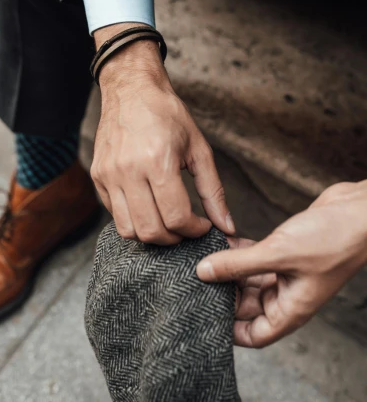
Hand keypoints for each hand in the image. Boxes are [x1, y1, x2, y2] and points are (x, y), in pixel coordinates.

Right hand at [91, 24, 234, 244]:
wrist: (131, 89)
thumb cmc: (167, 114)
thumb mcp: (198, 149)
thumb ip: (213, 190)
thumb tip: (227, 226)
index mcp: (158, 160)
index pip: (176, 217)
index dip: (194, 230)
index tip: (202, 225)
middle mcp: (129, 170)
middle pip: (151, 231)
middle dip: (174, 239)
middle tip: (186, 228)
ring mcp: (109, 174)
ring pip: (128, 230)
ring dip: (151, 234)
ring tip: (166, 222)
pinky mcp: (98, 176)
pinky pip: (114, 214)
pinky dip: (133, 219)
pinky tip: (148, 206)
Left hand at [197, 180, 366, 346]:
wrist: (359, 212)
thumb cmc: (331, 240)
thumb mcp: (277, 254)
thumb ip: (238, 265)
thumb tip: (203, 273)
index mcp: (291, 309)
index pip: (254, 334)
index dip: (229, 329)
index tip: (204, 312)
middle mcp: (288, 295)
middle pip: (247, 305)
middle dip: (224, 292)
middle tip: (197, 276)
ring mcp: (288, 272)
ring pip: (249, 278)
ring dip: (229, 268)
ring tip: (204, 255)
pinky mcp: (286, 251)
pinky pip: (256, 257)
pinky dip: (240, 250)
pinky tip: (222, 240)